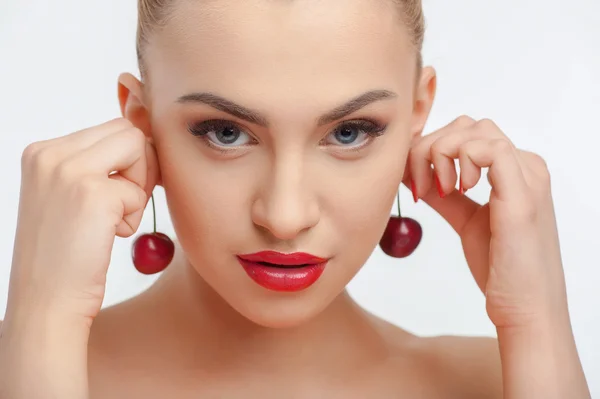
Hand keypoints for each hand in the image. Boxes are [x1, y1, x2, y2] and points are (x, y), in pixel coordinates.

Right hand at [6, 117, 158, 326]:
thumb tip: (142, 141)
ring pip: (138, 146)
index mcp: (41, 152)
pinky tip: (108, 236)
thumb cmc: (64, 254)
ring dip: (137, 186)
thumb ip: (92, 165)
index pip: (110, 128)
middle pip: (127, 131)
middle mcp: (50, 154)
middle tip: (124, 203)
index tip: (119, 192)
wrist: (46, 301)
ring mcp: (68, 170)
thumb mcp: (67, 195)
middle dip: (140, 165)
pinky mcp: (92, 193)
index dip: (128, 159)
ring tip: (112, 218)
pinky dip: (133, 216)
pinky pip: (139, 191)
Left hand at [405, 116, 589, 397]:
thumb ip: (443, 193)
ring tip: (438, 191)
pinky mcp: (523, 193)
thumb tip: (412, 172)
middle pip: (467, 125)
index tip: (414, 182)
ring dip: (440, 154)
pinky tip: (453, 190)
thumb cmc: (499, 269)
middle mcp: (525, 166)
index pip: (466, 133)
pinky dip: (459, 161)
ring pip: (474, 130)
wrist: (523, 308)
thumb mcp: (464, 220)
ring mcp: (527, 176)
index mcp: (514, 171)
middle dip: (430, 148)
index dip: (431, 148)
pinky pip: (489, 149)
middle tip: (419, 187)